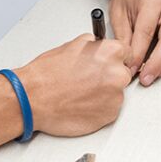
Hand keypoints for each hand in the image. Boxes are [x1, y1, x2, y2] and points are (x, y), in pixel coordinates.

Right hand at [16, 35, 131, 136]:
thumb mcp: (72, 45)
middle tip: (88, 80)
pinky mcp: (110, 116)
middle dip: (108, 76)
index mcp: (111, 52)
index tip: (106, 63)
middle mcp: (117, 74)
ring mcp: (115, 97)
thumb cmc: (47, 73)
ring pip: (116, 93)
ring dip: (103, 93)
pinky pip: (109, 109)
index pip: (126, 53)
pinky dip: (98, 108)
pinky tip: (81, 103)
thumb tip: (100, 46)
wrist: (33, 98)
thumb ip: (93, 46)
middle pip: (123, 73)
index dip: (113, 58)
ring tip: (80, 93)